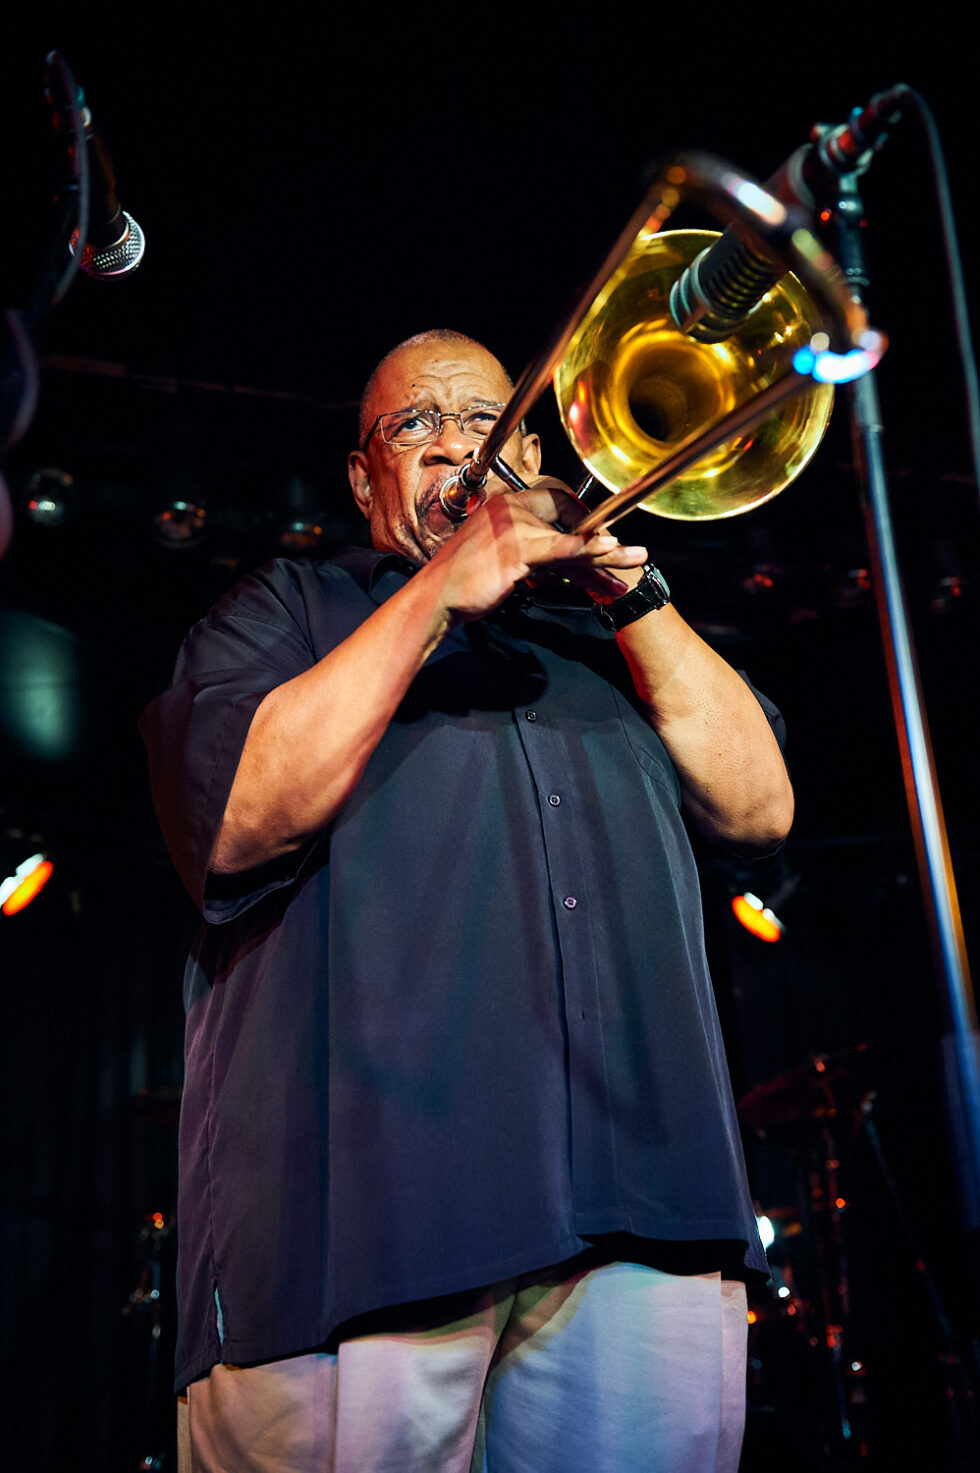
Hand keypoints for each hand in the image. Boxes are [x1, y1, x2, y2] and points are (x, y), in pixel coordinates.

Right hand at [421, 485, 646, 625]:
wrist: (436, 597)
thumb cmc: (462, 581)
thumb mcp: (497, 556)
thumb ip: (527, 551)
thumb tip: (558, 560)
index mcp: (504, 504)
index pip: (554, 498)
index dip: (581, 516)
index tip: (600, 535)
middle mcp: (511, 509)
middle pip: (569, 518)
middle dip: (602, 538)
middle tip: (631, 552)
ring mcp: (514, 528)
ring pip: (571, 537)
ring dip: (607, 552)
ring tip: (636, 559)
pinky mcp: (516, 551)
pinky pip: (560, 549)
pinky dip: (586, 549)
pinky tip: (607, 550)